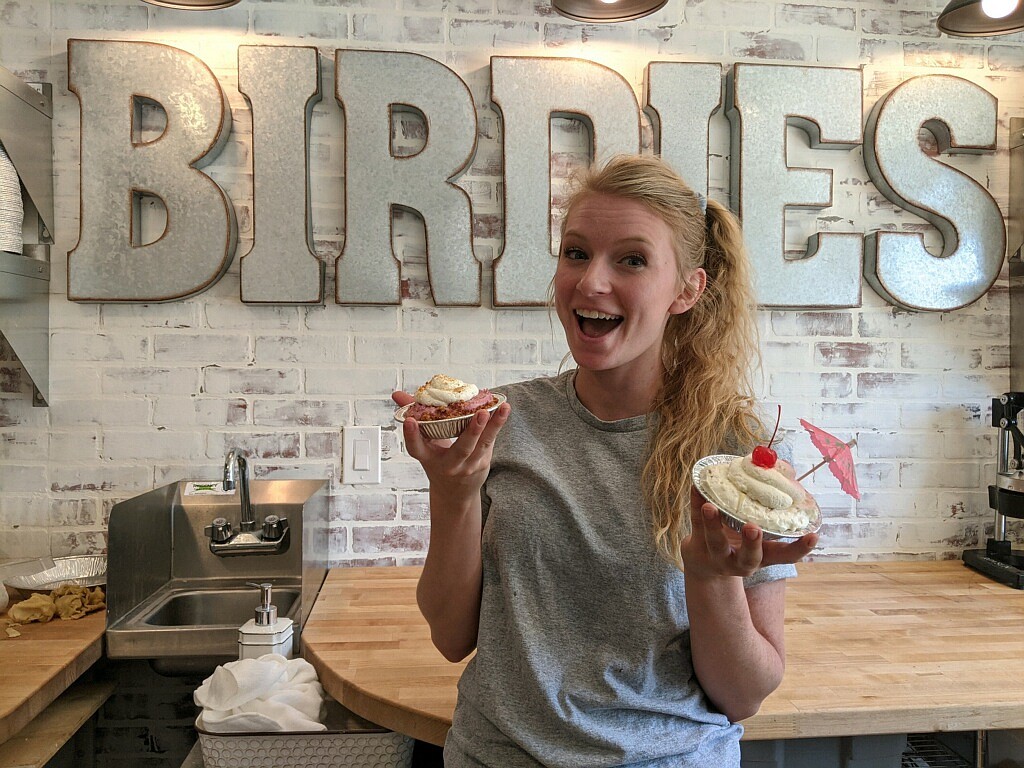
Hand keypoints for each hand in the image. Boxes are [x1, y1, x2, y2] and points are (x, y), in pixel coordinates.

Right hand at [393, 390, 510, 508]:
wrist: (454, 493)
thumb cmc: (437, 460)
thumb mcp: (424, 444)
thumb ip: (416, 417)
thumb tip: (396, 394)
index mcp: (428, 458)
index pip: (416, 447)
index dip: (411, 435)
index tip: (409, 421)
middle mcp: (449, 464)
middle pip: (461, 449)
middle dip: (472, 431)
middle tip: (480, 413)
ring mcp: (468, 466)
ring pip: (483, 444)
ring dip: (494, 425)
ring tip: (502, 408)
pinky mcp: (483, 463)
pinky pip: (490, 441)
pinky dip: (497, 425)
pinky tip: (503, 410)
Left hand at [681, 486, 817, 580]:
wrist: (704, 562)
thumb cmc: (740, 539)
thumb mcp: (759, 530)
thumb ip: (771, 503)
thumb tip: (784, 468)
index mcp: (764, 556)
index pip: (786, 556)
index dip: (800, 548)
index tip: (814, 536)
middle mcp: (742, 561)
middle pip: (749, 557)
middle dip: (752, 543)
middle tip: (753, 527)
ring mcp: (718, 555)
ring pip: (716, 542)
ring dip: (713, 524)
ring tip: (709, 507)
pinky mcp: (697, 544)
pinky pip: (695, 522)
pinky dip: (695, 503)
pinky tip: (696, 487)